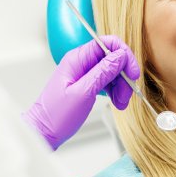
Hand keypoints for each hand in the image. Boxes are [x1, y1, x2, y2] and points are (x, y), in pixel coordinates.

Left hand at [23, 36, 139, 149]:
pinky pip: (107, 81)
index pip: (108, 43)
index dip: (124, 55)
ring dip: (121, 86)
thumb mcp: (83, 93)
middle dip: (124, 75)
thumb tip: (120, 56)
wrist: (43, 133)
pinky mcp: (87, 84)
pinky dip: (115, 91)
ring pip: (112, 71)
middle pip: (113, 58)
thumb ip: (103, 72)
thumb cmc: (56, 115)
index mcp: (77, 59)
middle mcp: (81, 62)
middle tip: (127, 94)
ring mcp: (84, 73)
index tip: (132, 73)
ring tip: (121, 103)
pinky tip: (117, 102)